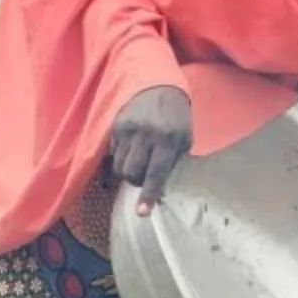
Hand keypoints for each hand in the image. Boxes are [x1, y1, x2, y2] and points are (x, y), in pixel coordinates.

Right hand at [109, 87, 192, 214]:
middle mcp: (145, 135)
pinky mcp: (116, 126)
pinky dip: (121, 157)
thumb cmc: (176, 116)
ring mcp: (128, 130)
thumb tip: (161, 188)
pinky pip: (113, 153)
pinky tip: (131, 149)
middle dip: (136, 181)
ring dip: (127, 171)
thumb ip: (173, 161)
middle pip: (131, 172)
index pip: (156, 173)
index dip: (148, 194)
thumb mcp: (184, 138)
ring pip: (119, 166)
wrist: (158, 85)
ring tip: (138, 162)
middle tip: (144, 176)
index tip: (141, 213)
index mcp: (167, 139)